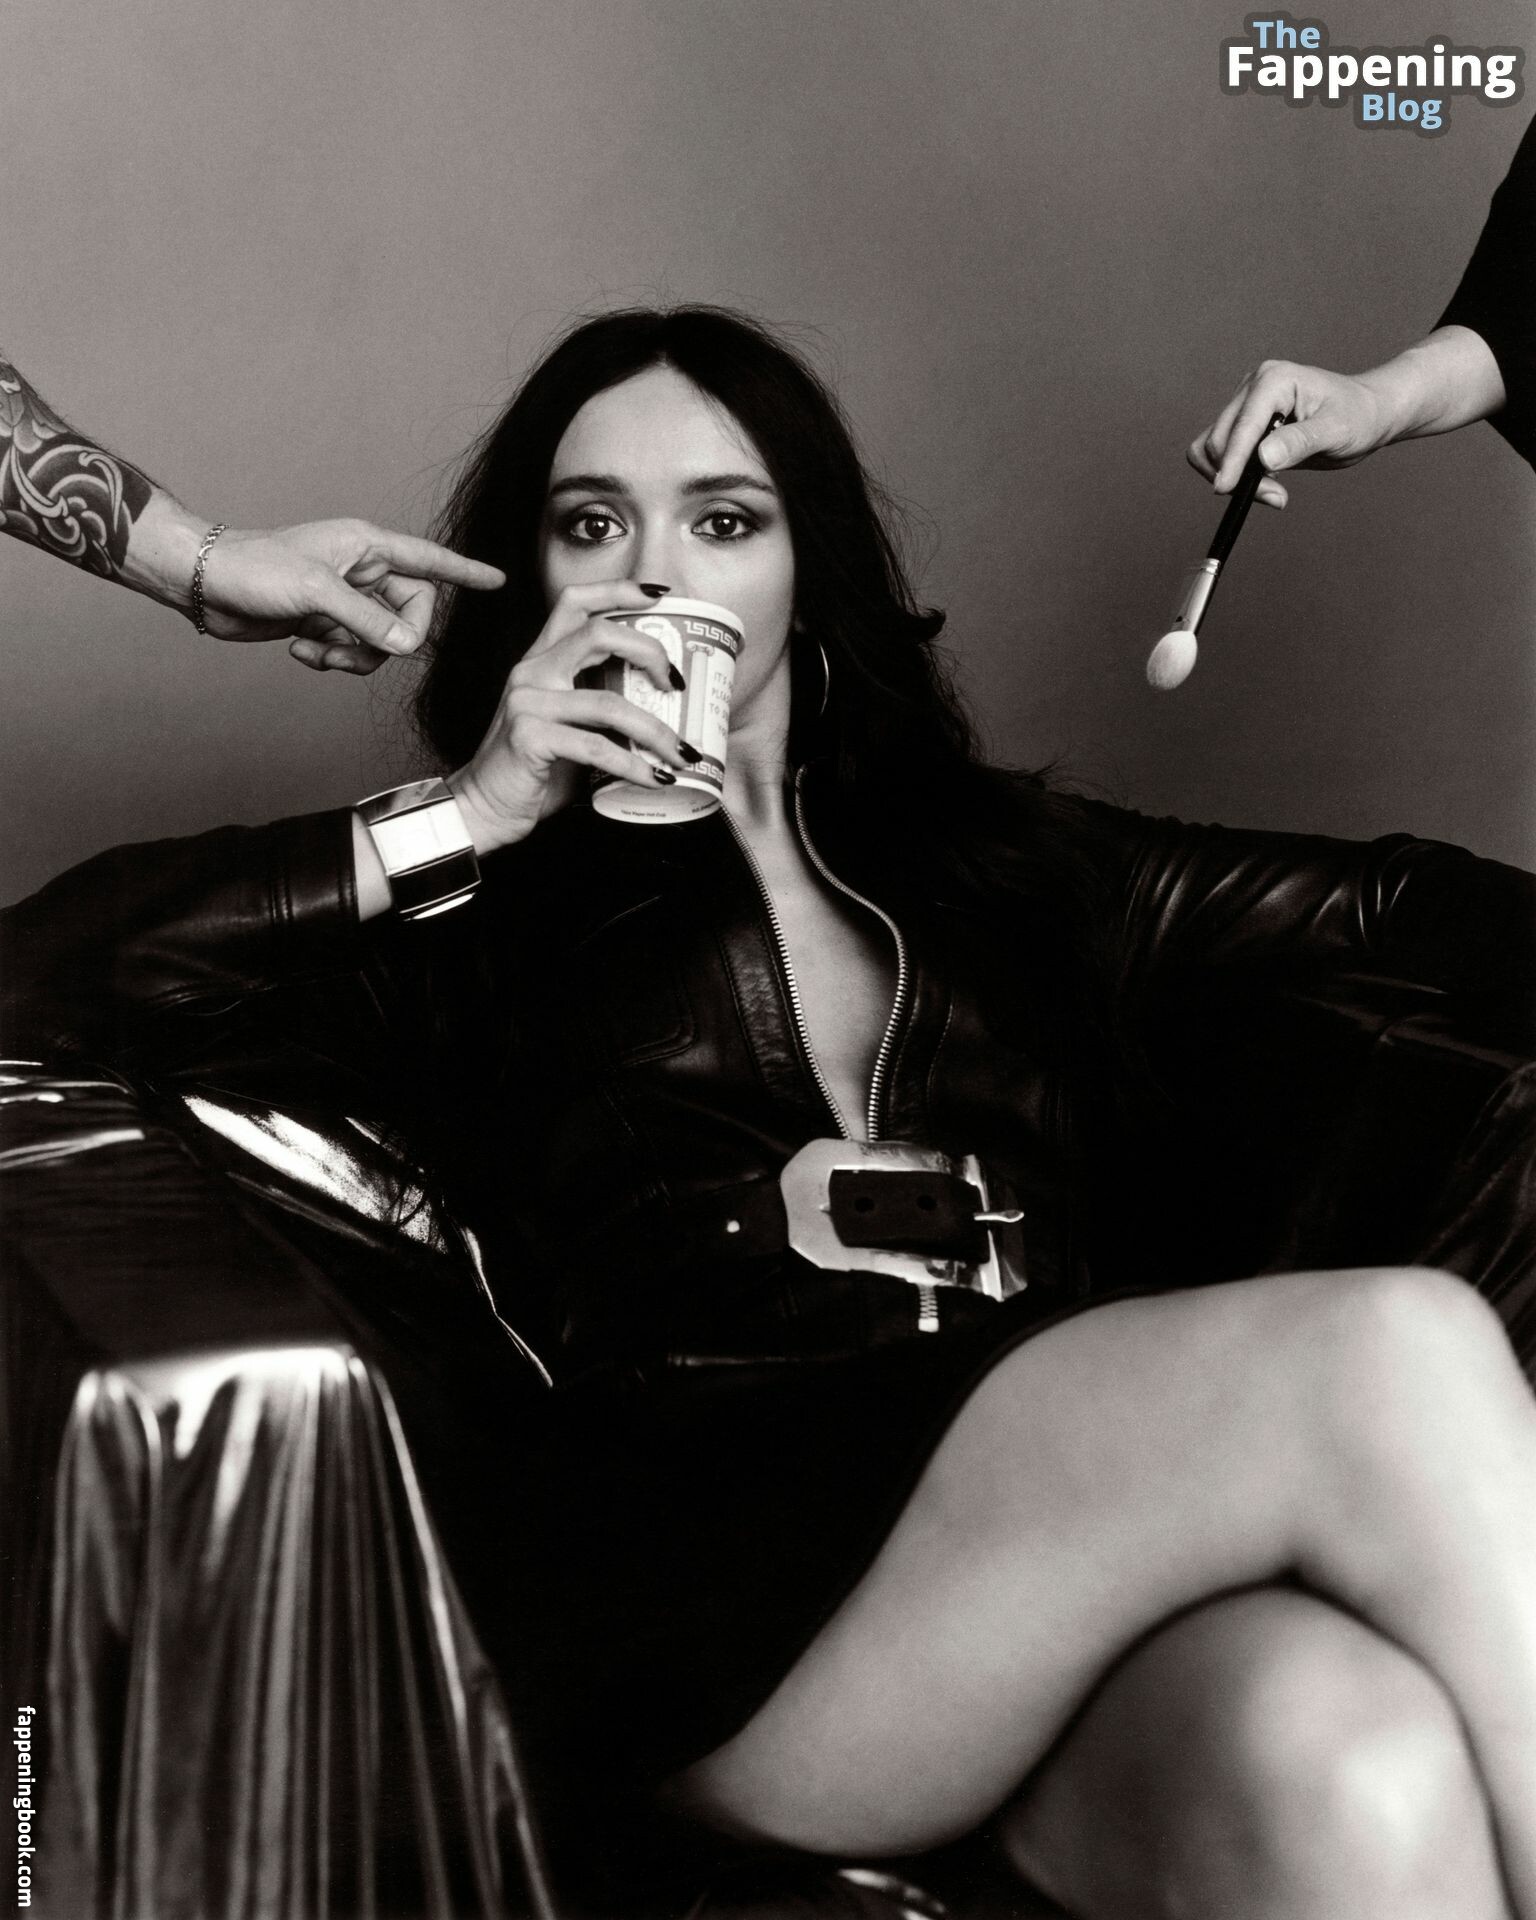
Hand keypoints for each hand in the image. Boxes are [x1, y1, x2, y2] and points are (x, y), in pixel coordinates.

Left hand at [194, 519, 505, 671]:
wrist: (206, 585)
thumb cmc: (255, 568)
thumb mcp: (315, 592)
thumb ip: (365, 619)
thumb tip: (405, 647)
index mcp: (366, 547)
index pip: (429, 560)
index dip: (464, 572)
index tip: (497, 582)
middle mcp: (361, 571)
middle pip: (410, 612)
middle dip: (391, 638)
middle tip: (367, 649)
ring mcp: (343, 599)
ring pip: (381, 639)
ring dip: (356, 656)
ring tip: (321, 654)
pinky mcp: (325, 623)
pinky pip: (353, 650)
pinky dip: (332, 658)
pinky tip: (300, 650)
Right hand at [446, 580, 693, 853]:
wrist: (483, 809)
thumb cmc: (532, 770)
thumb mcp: (568, 726)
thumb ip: (601, 706)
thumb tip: (664, 708)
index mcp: (541, 660)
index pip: (576, 603)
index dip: (619, 590)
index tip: (660, 597)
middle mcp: (532, 672)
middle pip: (598, 633)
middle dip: (650, 652)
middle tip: (678, 685)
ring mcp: (528, 703)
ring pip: (609, 704)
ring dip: (657, 732)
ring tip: (682, 754)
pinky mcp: (529, 738)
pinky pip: (597, 748)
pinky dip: (635, 766)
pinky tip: (655, 778)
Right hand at [1187, 360, 1396, 508]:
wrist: (1367, 414)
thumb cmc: (1359, 416)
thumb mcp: (1336, 431)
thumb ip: (1299, 442)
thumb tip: (1263, 457)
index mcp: (1274, 380)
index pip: (1242, 426)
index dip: (1232, 461)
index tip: (1225, 490)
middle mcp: (1253, 387)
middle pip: (1219, 439)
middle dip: (1237, 474)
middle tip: (1276, 496)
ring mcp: (1246, 404)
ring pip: (1213, 449)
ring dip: (1234, 477)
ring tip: (1273, 491)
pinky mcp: (1245, 423)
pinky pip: (1223, 454)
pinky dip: (1236, 475)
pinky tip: (1266, 481)